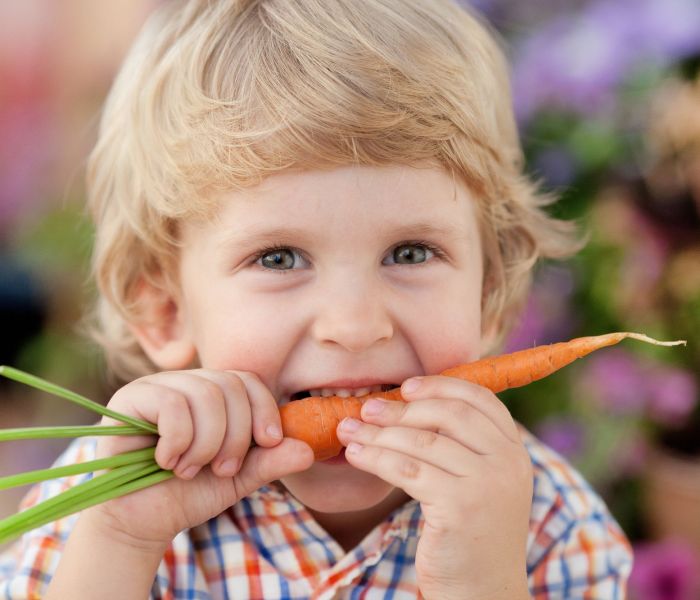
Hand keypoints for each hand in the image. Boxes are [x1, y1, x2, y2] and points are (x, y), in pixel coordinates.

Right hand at [87, 369, 313, 551]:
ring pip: (205, 394)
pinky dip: (178, 440)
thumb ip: (271, 461)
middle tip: (222, 469)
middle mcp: (186, 382)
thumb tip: (308, 449)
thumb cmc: (188, 495)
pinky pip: (172, 403)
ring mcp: (156, 386)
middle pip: (230, 386)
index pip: (248, 380)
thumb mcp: (239, 478)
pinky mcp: (129, 398)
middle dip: (236, 436)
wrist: (141, 522)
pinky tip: (166, 461)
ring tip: (191, 470)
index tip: (269, 442)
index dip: (264, 409)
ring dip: (207, 443)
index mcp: (212, 394)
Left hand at [336, 375, 532, 599]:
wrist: (484, 595)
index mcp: (514, 451)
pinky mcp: (460, 507)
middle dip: (401, 409)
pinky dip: (376, 458)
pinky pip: (407, 470)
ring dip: (378, 433)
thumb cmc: (471, 537)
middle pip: (448, 414)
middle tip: (367, 409)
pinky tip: (356, 455)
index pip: (479, 399)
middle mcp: (508, 462)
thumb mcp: (480, 484)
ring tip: (348, 430)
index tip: (405, 387)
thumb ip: (463, 447)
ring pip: (421, 441)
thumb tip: (412, 405)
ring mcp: (486, 484)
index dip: (440, 386)